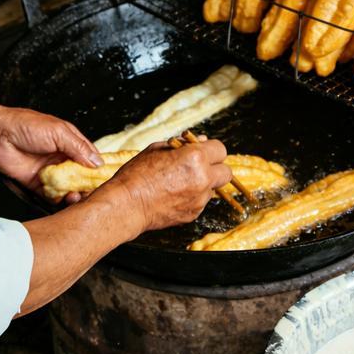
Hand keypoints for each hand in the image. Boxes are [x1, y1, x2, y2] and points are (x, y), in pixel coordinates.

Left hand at [0, 94, 100, 201]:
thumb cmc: (26, 126)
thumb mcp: (58, 132)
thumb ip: (78, 147)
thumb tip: (97, 162)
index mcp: (69, 142)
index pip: (90, 157)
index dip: (99, 168)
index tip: (106, 179)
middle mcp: (61, 158)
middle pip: (81, 175)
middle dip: (87, 184)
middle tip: (91, 191)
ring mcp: (50, 172)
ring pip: (68, 187)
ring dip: (75, 193)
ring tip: (76, 196)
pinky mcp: (38, 184)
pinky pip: (52, 195)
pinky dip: (59, 200)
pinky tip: (64, 199)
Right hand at [98, 139, 231, 234]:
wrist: (127, 205)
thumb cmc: (137, 174)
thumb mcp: (157, 149)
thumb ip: (182, 144)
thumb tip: (201, 140)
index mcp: (195, 157)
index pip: (220, 149)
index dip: (210, 149)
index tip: (202, 151)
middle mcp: (202, 178)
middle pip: (226, 172)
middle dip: (215, 168)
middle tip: (199, 168)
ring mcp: (199, 198)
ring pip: (213, 189)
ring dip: (202, 184)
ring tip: (179, 183)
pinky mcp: (194, 213)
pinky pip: (200, 202)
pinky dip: (192, 197)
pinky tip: (173, 195)